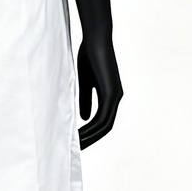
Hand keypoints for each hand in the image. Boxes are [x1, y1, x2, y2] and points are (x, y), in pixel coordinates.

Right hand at [76, 31, 122, 147]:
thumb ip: (85, 99)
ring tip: (75, 146)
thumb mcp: (84, 82)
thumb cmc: (89, 56)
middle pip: (105, 128)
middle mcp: (116, 98)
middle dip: (91, 140)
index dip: (91, 132)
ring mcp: (115, 97)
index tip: (77, 140)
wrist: (96, 39)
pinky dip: (90, 128)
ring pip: (104, 126)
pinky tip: (79, 133)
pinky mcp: (111, 94)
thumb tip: (83, 118)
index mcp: (110, 96)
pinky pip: (102, 117)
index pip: (102, 121)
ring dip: (90, 137)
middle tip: (75, 150)